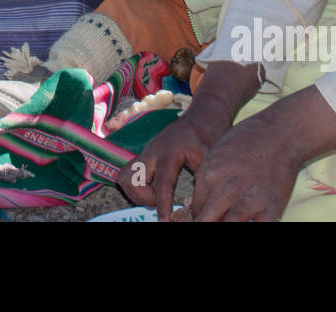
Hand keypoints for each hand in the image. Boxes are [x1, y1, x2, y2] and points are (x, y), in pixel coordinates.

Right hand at [118, 94, 232, 218]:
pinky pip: (128, 173)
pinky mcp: (144, 155)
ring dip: (136, 193)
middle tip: (162, 202)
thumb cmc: (209, 136)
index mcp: (170, 152)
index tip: (166, 220)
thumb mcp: (210, 159)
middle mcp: (152, 151)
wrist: (203, 115)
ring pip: (125, 177)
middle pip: (132, 178)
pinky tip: (153, 191)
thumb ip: (201, 183)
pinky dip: (135, 186)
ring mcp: (145, 152)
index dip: (163, 204)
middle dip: (144, 197)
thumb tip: (196, 209)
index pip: (162, 182)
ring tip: (156, 198)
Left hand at [189, 86, 335, 221]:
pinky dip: (249, 226)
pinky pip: (255, 229)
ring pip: (225, 227)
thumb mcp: (217, 153)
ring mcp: (248, 203)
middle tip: (212, 220)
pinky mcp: (269, 211)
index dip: (199, 215)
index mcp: (209, 174)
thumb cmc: (249, 139)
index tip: (205, 215)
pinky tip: (249, 221)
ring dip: (224, 225)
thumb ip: (208, 178)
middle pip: (206, 221)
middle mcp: (225, 191)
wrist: (282, 135)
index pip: (196, 208)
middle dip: (206, 223)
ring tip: (229, 219)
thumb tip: (200, 202)